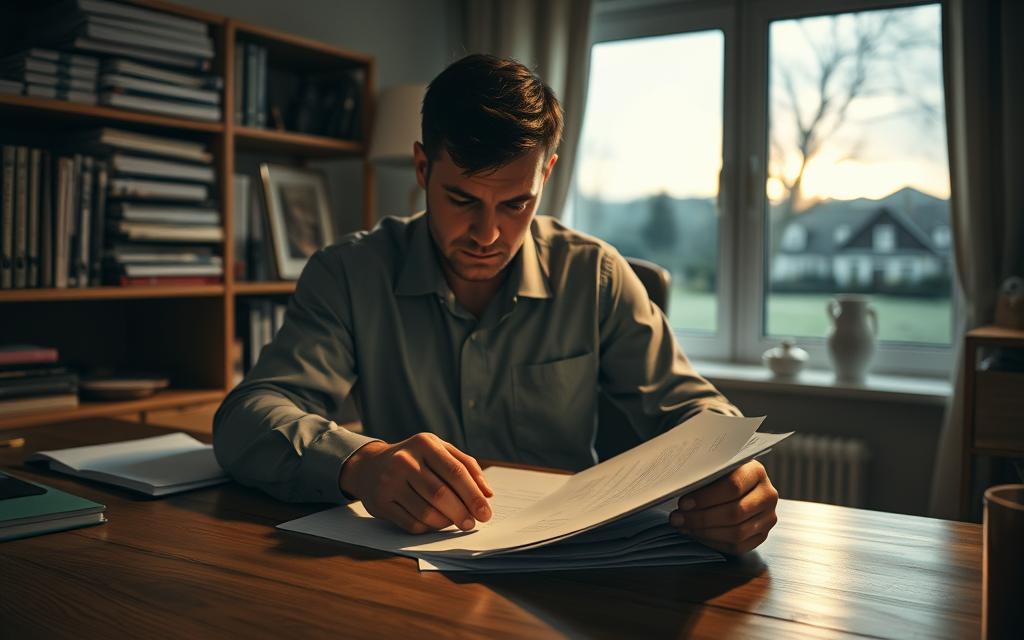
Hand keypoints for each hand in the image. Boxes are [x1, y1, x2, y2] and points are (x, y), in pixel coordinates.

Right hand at [339, 433, 493, 533]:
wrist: (370, 466)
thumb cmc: (415, 459)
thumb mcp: (439, 450)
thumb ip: (466, 466)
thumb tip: (487, 493)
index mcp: (424, 443)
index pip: (455, 471)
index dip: (473, 495)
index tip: (485, 512)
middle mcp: (404, 460)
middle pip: (440, 493)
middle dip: (461, 512)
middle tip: (472, 523)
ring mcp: (389, 482)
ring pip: (426, 512)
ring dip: (446, 522)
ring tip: (455, 522)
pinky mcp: (380, 503)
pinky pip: (412, 523)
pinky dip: (429, 527)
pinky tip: (435, 523)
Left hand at [670, 460, 778, 554]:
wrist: (741, 484)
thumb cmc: (722, 474)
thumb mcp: (716, 467)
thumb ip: (704, 475)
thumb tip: (680, 487)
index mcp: (756, 472)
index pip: (733, 486)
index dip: (706, 498)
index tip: (683, 503)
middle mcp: (768, 495)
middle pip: (735, 512)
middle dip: (701, 518)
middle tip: (678, 518)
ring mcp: (768, 517)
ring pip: (737, 533)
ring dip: (705, 532)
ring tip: (684, 527)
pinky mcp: (762, 535)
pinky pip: (738, 546)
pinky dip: (713, 543)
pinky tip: (697, 535)